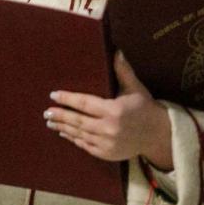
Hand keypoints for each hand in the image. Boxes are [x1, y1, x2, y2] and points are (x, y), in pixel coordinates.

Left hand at [46, 51, 173, 168]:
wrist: (157, 134)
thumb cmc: (144, 107)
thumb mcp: (135, 88)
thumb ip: (123, 71)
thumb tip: (116, 51)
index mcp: (114, 110)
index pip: (84, 103)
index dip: (68, 99)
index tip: (54, 95)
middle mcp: (108, 128)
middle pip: (77, 120)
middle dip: (60, 115)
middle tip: (46, 112)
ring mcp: (106, 143)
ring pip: (79, 134)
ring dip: (63, 128)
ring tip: (50, 122)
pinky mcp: (106, 153)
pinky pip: (85, 146)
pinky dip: (74, 139)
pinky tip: (64, 133)